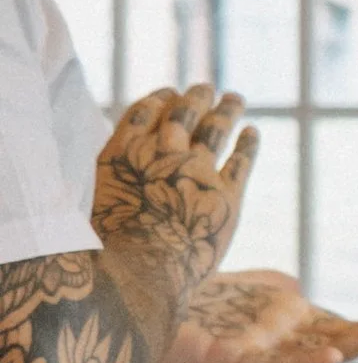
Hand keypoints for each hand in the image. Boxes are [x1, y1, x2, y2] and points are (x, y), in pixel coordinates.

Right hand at [91, 88, 257, 314]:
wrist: (139, 275)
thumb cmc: (110, 251)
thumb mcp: (99, 204)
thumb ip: (117, 181)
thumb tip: (127, 177)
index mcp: (124, 153)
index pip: (145, 111)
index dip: (159, 99)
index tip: (169, 92)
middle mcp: (161, 154)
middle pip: (183, 113)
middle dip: (195, 98)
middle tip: (204, 87)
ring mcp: (196, 171)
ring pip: (216, 127)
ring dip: (227, 109)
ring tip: (234, 98)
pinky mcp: (227, 195)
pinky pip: (242, 160)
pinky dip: (249, 142)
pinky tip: (253, 132)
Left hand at [156, 272, 357, 362]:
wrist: (151, 318)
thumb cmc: (203, 306)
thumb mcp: (254, 290)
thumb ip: (281, 291)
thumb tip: (298, 291)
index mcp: (297, 328)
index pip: (352, 327)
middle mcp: (286, 344)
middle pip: (344, 342)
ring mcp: (262, 354)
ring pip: (318, 356)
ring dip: (355, 348)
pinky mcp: (231, 360)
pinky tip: (330, 357)